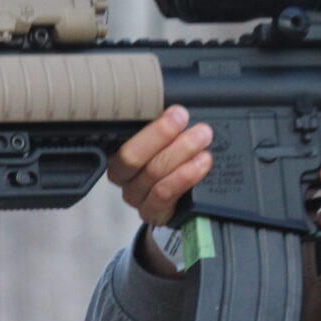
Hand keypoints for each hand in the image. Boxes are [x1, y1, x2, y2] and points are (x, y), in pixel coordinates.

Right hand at [106, 105, 212, 227]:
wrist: (182, 199)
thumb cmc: (172, 159)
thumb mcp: (166, 137)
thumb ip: (167, 123)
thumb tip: (179, 108)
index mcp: (118, 151)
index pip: (121, 136)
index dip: (148, 124)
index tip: (175, 111)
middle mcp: (122, 176)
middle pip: (132, 156)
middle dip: (162, 134)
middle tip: (185, 120)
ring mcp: (136, 196)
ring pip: (153, 173)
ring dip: (180, 152)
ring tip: (201, 139)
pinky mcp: (151, 212)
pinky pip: (164, 194)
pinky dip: (184, 176)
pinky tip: (201, 164)